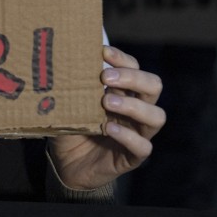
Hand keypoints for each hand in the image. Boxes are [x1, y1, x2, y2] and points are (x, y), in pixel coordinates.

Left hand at [49, 45, 164, 190]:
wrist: (65, 164)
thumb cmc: (70, 127)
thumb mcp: (69, 103)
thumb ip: (71, 86)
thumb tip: (60, 61)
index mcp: (123, 92)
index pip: (135, 68)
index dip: (123, 59)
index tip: (103, 51)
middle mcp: (135, 111)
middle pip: (154, 86)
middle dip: (133, 77)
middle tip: (105, 77)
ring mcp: (137, 133)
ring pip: (156, 116)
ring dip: (133, 105)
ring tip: (106, 102)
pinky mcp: (132, 157)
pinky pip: (143, 146)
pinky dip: (128, 136)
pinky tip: (109, 128)